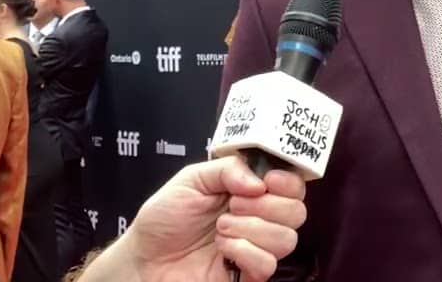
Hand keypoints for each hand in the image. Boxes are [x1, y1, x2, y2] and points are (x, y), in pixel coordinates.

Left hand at [79, 156, 306, 281]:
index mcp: (250, 191)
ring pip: (287, 239)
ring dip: (253, 230)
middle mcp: (259, 218)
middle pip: (297, 211)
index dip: (288, 181)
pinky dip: (246, 253)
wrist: (143, 258)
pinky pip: (268, 265)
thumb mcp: (191, 179)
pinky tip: (223, 248)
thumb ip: (226, 170)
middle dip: (267, 205)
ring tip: (222, 228)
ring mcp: (255, 248)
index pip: (293, 184)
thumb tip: (260, 182)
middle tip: (233, 206)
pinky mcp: (248, 274)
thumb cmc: (164, 217)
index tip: (269, 180)